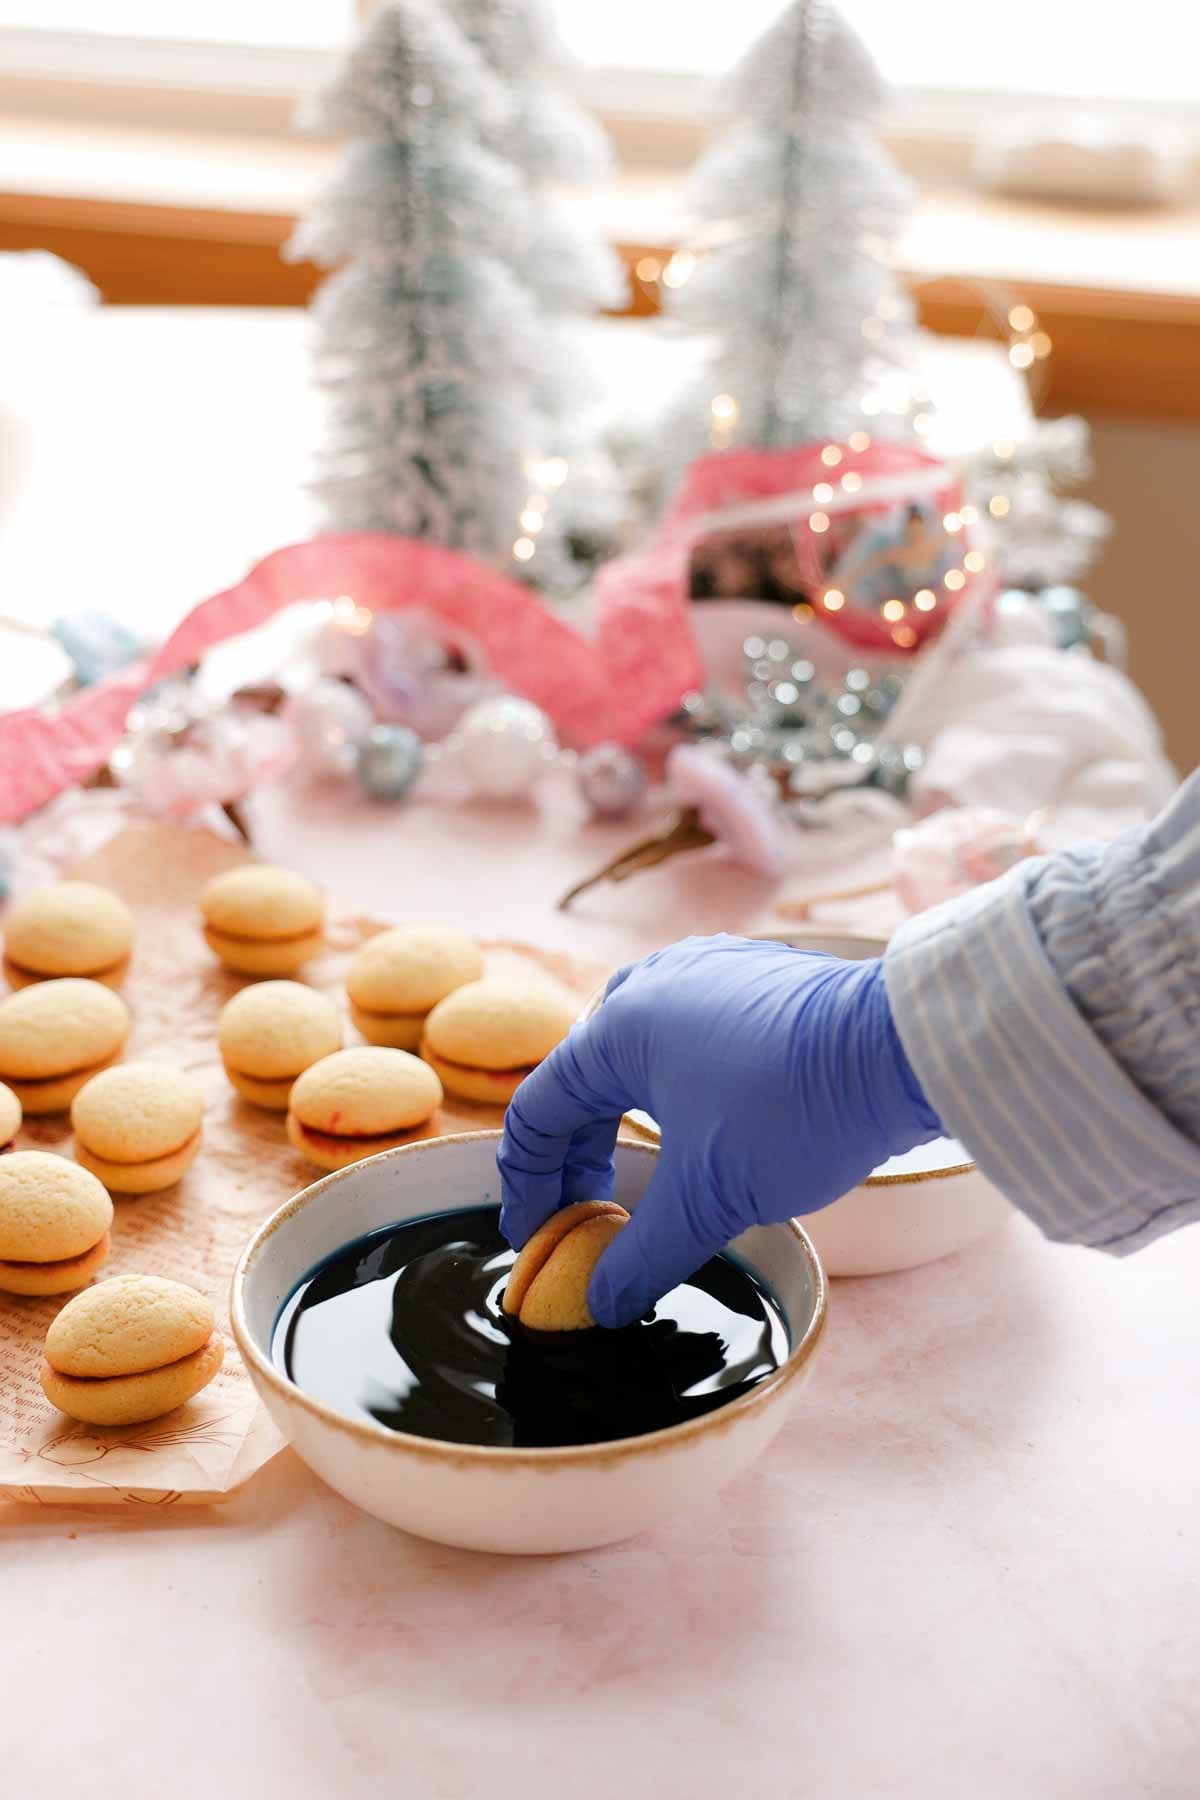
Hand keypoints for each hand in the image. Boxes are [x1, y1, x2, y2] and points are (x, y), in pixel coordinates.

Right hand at [498, 935, 940, 1326]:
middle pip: (584, 1083)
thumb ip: (643, 1256)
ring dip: (626, 1125)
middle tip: (587, 1221)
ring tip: (643, 1184)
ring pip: (636, 1059)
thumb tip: (601, 1303)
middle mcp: (651, 984)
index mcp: (618, 1027)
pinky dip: (672, 1094)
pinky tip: (700, 1131)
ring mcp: (706, 972)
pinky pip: (685, 1039)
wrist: (905, 1047)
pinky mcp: (754, 980)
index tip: (536, 1239)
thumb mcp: (708, 1199)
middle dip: (579, 1159)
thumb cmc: (795, 1110)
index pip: (539, 1112)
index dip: (527, 1185)